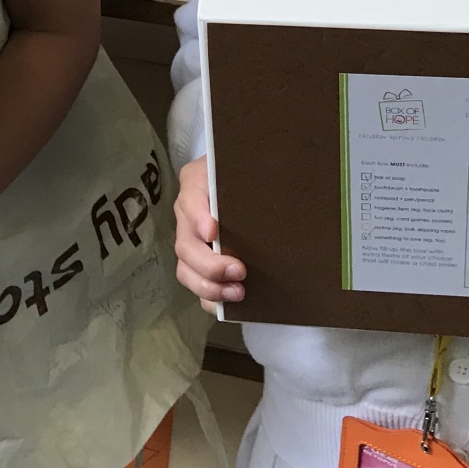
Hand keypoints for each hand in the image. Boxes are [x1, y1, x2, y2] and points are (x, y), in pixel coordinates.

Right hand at [174, 155, 243, 310]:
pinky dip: (210, 298)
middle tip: (239, 270)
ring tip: (237, 292)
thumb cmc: (248, 171)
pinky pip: (196, 285)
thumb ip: (257, 171)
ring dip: (209, 286)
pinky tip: (230, 303)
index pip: (191, 199)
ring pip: (186, 270)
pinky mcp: (198, 262)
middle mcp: (187, 214)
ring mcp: (190, 240)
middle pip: (185, 244)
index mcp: (196, 183)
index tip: (213, 232)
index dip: (197, 217)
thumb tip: (283, 182)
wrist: (246, 181)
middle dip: (209, 263)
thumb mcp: (248, 164)